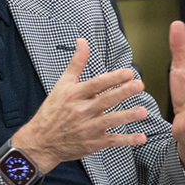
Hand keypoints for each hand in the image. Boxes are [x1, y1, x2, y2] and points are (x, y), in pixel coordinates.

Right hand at [13, 39, 148, 174]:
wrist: (41, 141)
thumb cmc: (53, 110)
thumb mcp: (62, 84)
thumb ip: (76, 63)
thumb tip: (82, 41)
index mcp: (74, 95)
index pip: (95, 84)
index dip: (112, 78)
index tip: (128, 72)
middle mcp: (81, 111)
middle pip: (105, 100)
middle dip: (123, 92)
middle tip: (139, 85)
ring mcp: (87, 128)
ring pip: (110, 121)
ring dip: (127, 116)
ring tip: (143, 111)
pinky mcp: (93, 143)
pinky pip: (112, 141)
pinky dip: (127, 140)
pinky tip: (141, 137)